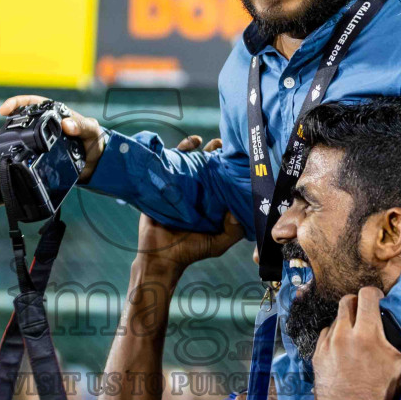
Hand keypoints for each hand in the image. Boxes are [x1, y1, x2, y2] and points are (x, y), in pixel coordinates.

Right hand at [0, 95, 104, 182]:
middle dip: (11, 115)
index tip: (7, 108)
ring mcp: (43, 140)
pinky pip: (28, 152)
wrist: (95, 163)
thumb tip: (66, 124)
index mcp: (56, 114)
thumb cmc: (94, 140)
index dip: (20, 102)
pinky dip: (20, 152)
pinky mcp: (42, 155)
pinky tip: (14, 155)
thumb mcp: (92, 130)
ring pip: (23, 134)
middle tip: (3, 115)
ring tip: (3, 136)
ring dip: (12, 134)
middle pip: (24, 116)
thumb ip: (82, 126)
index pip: (35, 103)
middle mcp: (47, 125)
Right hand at [134, 136, 243, 269]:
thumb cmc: (190, 251)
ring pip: (187, 161)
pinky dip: (174, 153)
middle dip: (214, 151)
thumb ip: (232, 231)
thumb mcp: (217, 244)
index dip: (229, 165)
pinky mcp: (162, 186)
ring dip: (194, 148)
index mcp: (211, 201)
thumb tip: (240, 211)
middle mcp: (197, 191)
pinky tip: (183, 147)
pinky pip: (167, 165)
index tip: (236, 154)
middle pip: (206, 165)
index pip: (222, 178)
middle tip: (221, 143)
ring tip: (202, 141)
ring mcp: (179, 187)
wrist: (160, 257)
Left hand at [312, 287, 400, 399]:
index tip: (379, 300)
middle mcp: (344, 334)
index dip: (374, 293)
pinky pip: (325, 336)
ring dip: (345, 322)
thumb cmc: (380, 394)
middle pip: (347, 301)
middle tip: (366, 313)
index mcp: (367, 333)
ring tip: (355, 334)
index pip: (366, 295)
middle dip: (357, 303)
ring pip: (335, 319)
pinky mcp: (317, 356)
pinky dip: (334, 337)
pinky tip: (343, 348)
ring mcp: (327, 345)